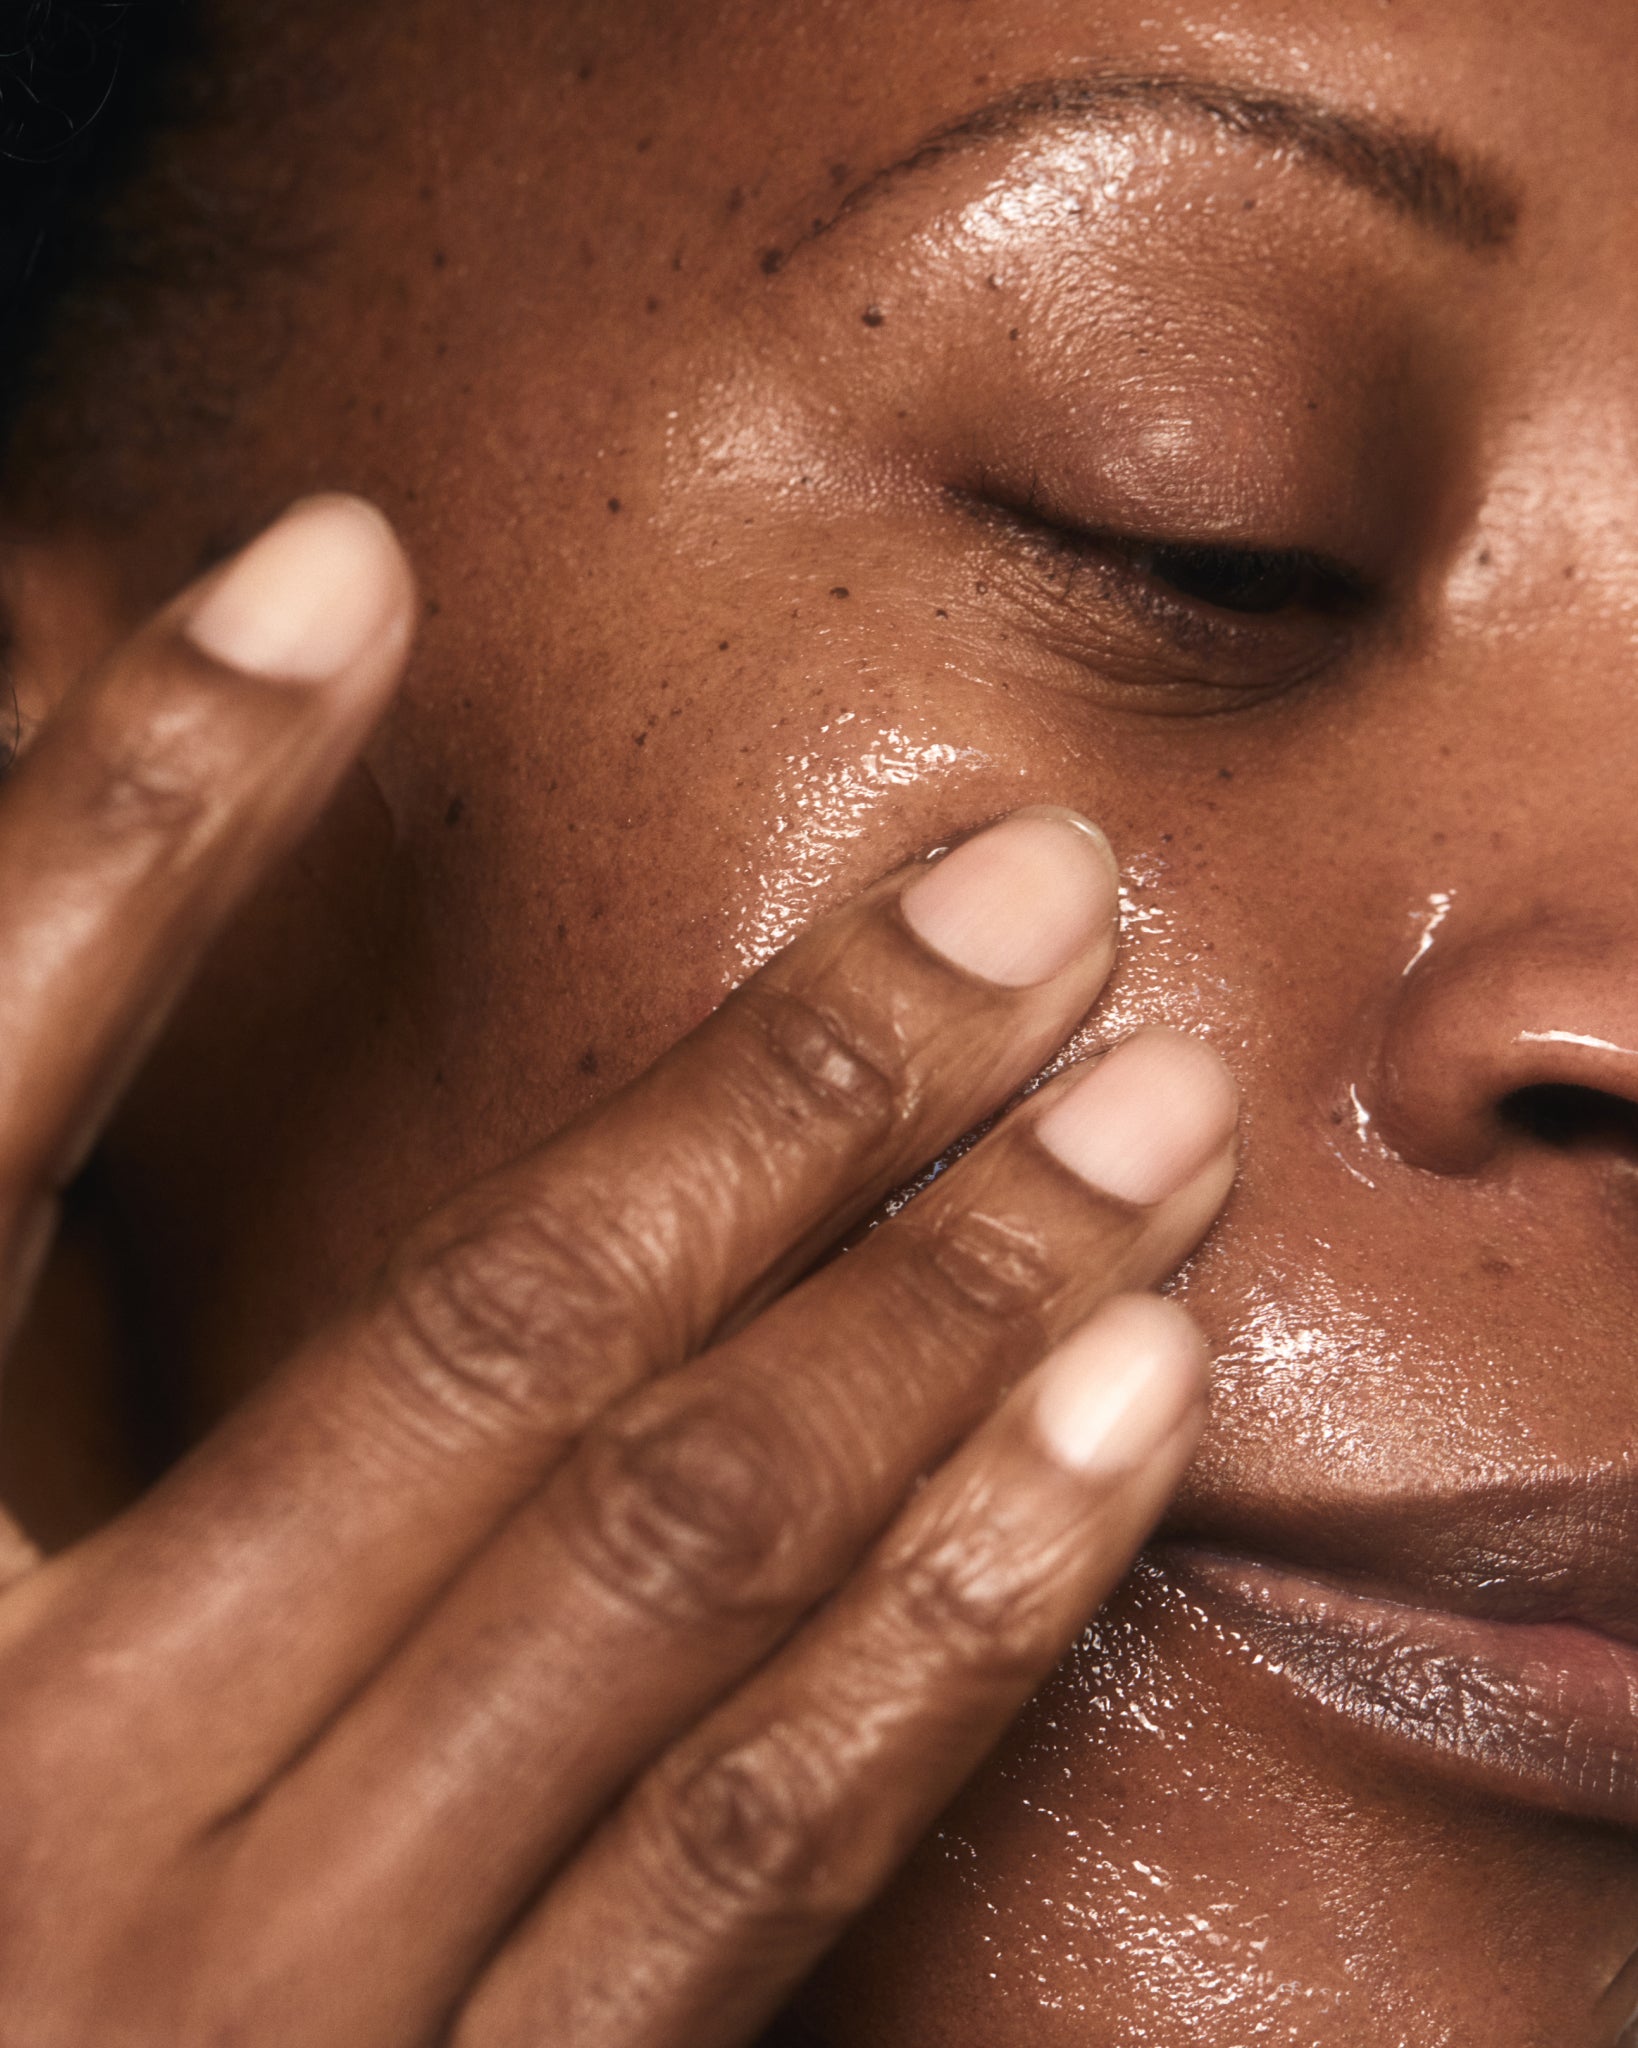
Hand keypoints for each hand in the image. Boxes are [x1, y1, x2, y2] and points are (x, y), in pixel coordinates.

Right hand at [0, 496, 1236, 2045]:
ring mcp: (261, 1991)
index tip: (335, 568)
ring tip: (1154, 1111)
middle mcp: (38, 1785)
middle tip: (1042, 887)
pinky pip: (758, 1850)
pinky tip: (1119, 1420)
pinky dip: (959, 1612)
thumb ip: (14, 1336)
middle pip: (486, 1345)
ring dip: (952, 1306)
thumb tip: (118, 989)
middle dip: (796, 1089)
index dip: (135, 823)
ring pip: (678, 1564)